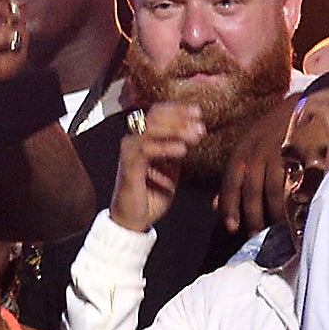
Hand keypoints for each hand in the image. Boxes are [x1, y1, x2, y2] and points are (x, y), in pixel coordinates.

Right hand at [110, 101, 205, 232]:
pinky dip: (165, 147)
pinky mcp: (128, 167)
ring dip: (175, 130)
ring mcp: (129, 153)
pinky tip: (182, 150)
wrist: (134, 220)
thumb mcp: (171, 167)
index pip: (157, 113)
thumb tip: (194, 130)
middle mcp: (133, 142)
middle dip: (179, 117)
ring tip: (195, 135)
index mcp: (142, 139)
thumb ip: (177, 148)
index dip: (177, 109)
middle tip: (200, 124)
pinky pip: (146, 150)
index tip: (197, 112)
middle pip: (154, 116)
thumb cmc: (151, 194)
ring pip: (150, 129)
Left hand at [216, 95, 294, 234]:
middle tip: (254, 234)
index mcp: (243, 150)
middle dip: (252, 215)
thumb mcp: (249, 147)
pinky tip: (295, 209)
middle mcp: (258, 151)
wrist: (307, 101)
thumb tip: (214, 206)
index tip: (231, 227)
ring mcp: (281, 151)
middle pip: (252, 190)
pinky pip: (296, 181)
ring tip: (275, 227)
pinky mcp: (303, 153)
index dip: (230, 206)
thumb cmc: (275, 129)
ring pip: (274, 189)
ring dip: (273, 211)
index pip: (231, 182)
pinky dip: (294, 198)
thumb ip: (234, 177)